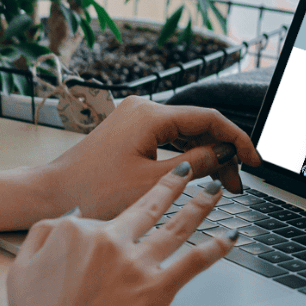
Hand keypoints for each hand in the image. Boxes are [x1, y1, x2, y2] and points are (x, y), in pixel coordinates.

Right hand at [4, 163, 232, 305]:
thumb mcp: (22, 266)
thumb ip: (44, 233)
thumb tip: (71, 217)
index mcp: (79, 229)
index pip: (107, 217)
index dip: (114, 226)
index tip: (124, 226)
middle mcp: (111, 239)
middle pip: (150, 205)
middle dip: (174, 184)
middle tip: (189, 171)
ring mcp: (136, 263)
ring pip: (177, 225)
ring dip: (199, 205)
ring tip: (214, 190)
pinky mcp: (156, 290)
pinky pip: (192, 262)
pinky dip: (215, 248)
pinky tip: (230, 238)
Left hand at [40, 96, 259, 220]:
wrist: (50, 195)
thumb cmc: (93, 192)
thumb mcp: (153, 183)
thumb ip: (195, 165)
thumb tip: (224, 155)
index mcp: (151, 115)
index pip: (209, 119)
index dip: (236, 139)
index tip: (254, 161)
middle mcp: (144, 110)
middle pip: (198, 125)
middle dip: (222, 154)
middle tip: (237, 184)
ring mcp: (135, 120)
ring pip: (184, 134)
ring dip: (205, 157)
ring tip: (222, 186)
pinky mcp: (129, 133)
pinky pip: (168, 140)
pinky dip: (185, 158)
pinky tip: (197, 177)